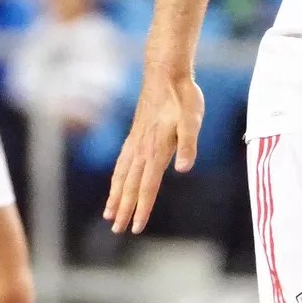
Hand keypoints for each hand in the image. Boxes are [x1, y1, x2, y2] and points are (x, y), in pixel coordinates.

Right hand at [105, 70, 204, 233]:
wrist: (165, 72)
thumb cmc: (183, 96)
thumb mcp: (192, 119)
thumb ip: (188, 144)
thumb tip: (183, 169)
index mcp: (156, 150)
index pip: (147, 186)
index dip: (142, 208)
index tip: (135, 227)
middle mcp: (142, 149)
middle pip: (130, 186)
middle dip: (124, 209)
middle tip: (117, 230)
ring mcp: (136, 142)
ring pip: (122, 175)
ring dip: (115, 196)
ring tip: (109, 214)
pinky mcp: (135, 135)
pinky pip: (121, 162)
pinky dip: (116, 178)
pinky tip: (116, 184)